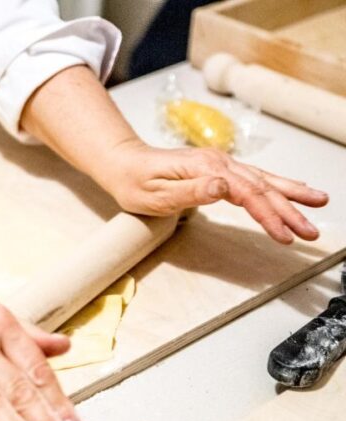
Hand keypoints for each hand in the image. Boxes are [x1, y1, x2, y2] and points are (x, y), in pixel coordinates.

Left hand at [103, 141, 328, 243]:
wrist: (123, 163)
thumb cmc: (134, 181)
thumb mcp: (155, 193)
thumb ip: (190, 192)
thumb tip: (224, 188)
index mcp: (206, 169)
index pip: (247, 194)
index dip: (268, 215)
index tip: (284, 235)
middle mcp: (218, 163)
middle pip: (262, 187)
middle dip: (289, 210)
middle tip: (310, 233)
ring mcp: (220, 164)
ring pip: (263, 180)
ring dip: (291, 195)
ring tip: (320, 202)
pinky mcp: (219, 170)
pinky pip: (254, 178)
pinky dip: (277, 185)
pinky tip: (293, 190)